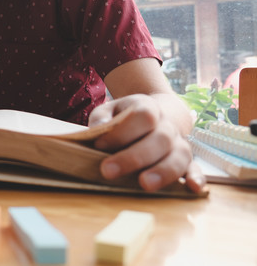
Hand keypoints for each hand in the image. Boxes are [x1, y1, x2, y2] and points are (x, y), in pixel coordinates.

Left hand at [89, 95, 205, 193]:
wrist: (154, 116)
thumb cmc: (125, 117)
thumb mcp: (109, 110)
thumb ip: (102, 118)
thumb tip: (98, 130)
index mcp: (148, 108)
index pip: (142, 116)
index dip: (122, 132)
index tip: (99, 146)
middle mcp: (167, 126)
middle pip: (159, 139)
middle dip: (133, 157)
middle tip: (108, 171)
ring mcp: (180, 143)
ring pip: (178, 156)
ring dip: (162, 171)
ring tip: (144, 184)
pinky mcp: (187, 161)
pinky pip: (195, 168)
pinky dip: (196, 178)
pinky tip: (192, 188)